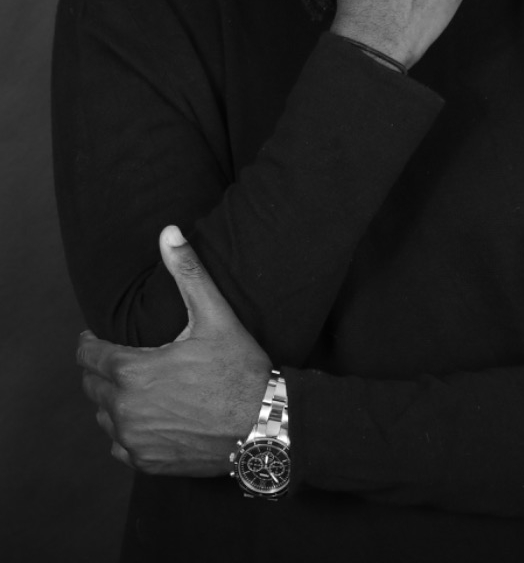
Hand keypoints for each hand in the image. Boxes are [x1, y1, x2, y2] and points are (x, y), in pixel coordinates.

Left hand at [77, 226, 270, 475]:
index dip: (91, 343)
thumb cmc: (239, 368)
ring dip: (112, 401)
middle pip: (92, 386)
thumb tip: (168, 230)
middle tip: (123, 358)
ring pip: (103, 417)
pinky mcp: (147, 463)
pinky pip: (118, 447)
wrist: (265, 425)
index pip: (88, 356)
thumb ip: (187, 271)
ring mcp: (134, 441)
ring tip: (135, 386)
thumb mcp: (215, 315)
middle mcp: (125, 410)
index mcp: (133, 372)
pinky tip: (147, 417)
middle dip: (101, 370)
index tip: (100, 337)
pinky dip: (126, 432)